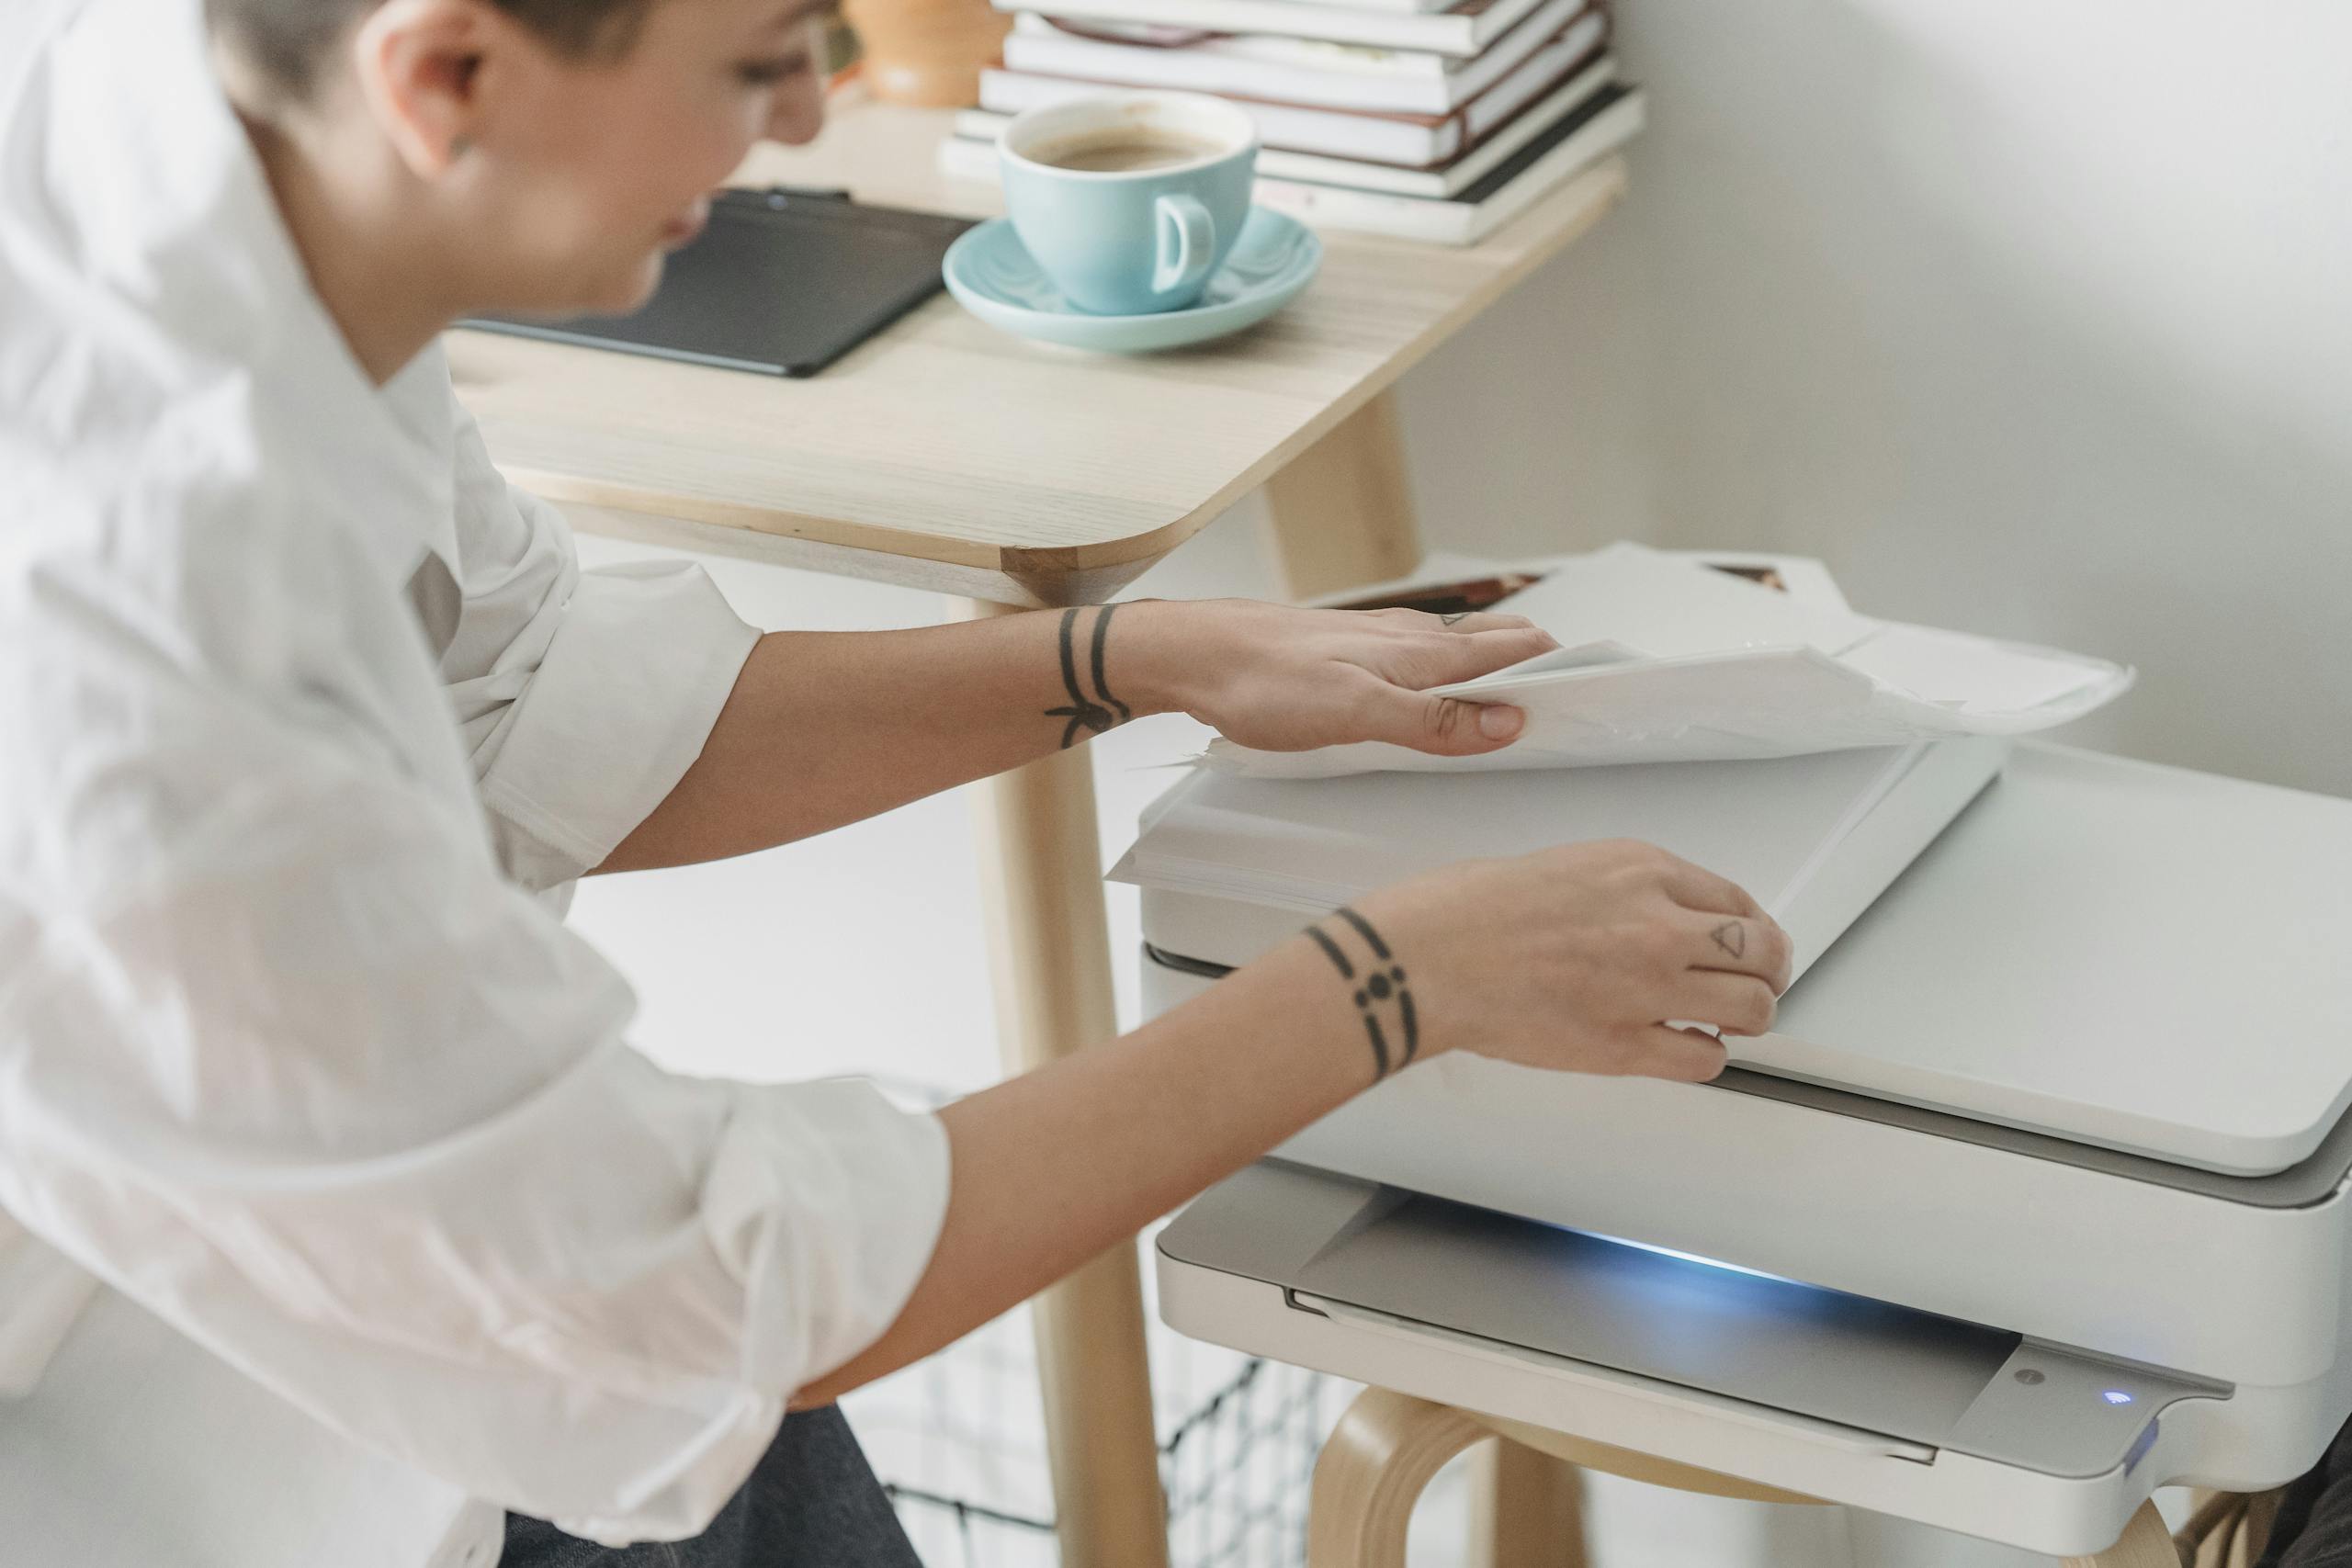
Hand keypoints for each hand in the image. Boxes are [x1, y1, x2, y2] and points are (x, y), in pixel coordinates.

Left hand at [1126, 599, 1559, 758]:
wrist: (1192, 653)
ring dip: (1500, 665)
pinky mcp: (1350, 651)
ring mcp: (1379, 641)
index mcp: (1420, 652)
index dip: (1564, 666)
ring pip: (1459, 648)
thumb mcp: (1352, 714)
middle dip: (1543, 664)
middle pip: (1496, 644)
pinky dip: (1454, 670)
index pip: (1516, 650)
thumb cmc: (1260, 681)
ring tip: (1529, 693)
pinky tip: (1442, 687)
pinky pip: (1422, 655)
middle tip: (1579, 697)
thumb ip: (1432, 721)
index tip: (1606, 689)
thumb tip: (1509, 721)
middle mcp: (1408, 638)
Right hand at [1309, 841, 1793, 1083]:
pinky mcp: (1624, 1045)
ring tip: (1729, 1022)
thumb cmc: (1465, 910)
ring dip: (1748, 1017)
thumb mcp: (1560, 866)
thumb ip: (1617, 891)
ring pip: (1752, 1007)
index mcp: (1640, 869)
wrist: (1426, 957)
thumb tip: (1644, 920)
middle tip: (1758, 984)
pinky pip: (1703, 1058)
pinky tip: (1687, 1048)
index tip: (1746, 942)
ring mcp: (1648, 986)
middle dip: (1767, 971)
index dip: (1750, 928)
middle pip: (1761, 950)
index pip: (1733, 898)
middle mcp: (1658, 923)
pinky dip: (1705, 1056)